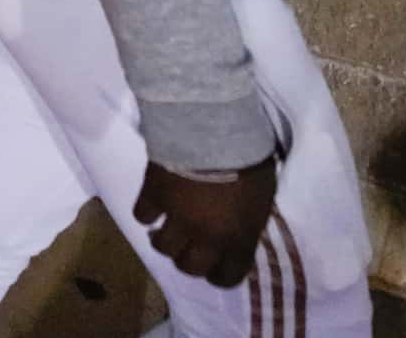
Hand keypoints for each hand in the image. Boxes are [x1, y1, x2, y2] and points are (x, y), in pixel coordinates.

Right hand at [133, 157, 277, 288]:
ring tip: (168, 226)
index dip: (221, 273)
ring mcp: (175, 218)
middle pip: (189, 267)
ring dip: (167, 239)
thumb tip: (239, 225)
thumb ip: (249, 217)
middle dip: (191, 259)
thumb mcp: (263, 194)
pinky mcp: (152, 195)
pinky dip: (147, 212)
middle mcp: (205, 237)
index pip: (227, 277)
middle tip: (191, 244)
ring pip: (162, 247)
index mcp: (237, 239)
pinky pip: (142, 215)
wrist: (214, 129)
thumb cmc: (249, 158)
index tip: (218, 264)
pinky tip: (154, 203)